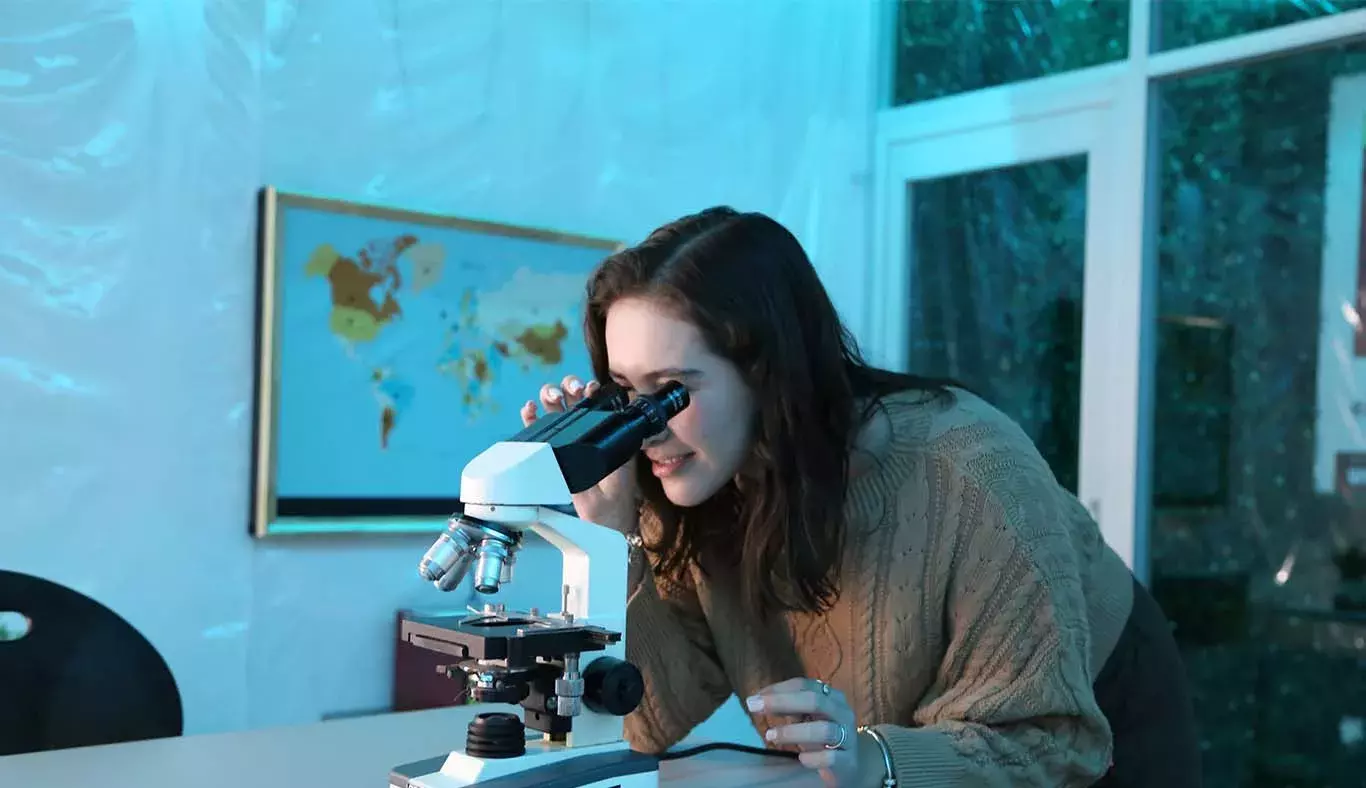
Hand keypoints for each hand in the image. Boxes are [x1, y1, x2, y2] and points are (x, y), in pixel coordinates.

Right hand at [521, 374, 638, 532]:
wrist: (606, 530)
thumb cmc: (608, 514)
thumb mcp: (594, 499)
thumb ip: (579, 484)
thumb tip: (559, 464)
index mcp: (608, 444)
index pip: (598, 410)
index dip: (590, 394)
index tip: (587, 388)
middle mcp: (590, 441)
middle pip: (577, 406)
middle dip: (569, 391)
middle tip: (567, 390)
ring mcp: (573, 447)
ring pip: (559, 415)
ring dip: (552, 400)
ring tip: (549, 396)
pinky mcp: (558, 456)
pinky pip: (544, 433)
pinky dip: (534, 420)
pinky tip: (529, 410)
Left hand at [747, 678, 876, 786]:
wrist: (853, 765)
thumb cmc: (823, 737)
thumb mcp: (808, 718)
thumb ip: (788, 707)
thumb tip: (757, 700)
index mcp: (831, 697)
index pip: (805, 685)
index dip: (778, 689)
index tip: (755, 697)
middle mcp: (842, 713)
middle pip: (815, 701)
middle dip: (782, 702)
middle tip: (755, 707)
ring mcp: (848, 737)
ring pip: (824, 730)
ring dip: (793, 732)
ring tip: (771, 736)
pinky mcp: (848, 762)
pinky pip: (832, 758)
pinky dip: (814, 757)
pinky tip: (800, 758)